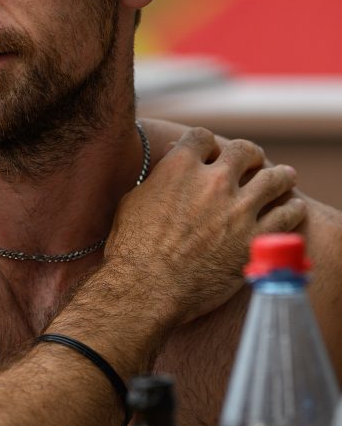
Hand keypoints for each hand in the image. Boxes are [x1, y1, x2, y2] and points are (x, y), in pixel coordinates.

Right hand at [103, 127, 304, 326]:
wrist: (147, 288)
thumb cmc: (132, 249)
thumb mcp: (134, 201)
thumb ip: (157, 181)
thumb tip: (166, 172)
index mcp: (180, 168)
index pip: (202, 137)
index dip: (208, 144)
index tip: (211, 153)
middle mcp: (213, 181)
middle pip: (244, 150)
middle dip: (250, 154)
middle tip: (253, 162)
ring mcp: (238, 209)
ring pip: (274, 178)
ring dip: (281, 176)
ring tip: (285, 177)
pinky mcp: (256, 238)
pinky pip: (287, 215)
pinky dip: (293, 208)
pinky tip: (293, 208)